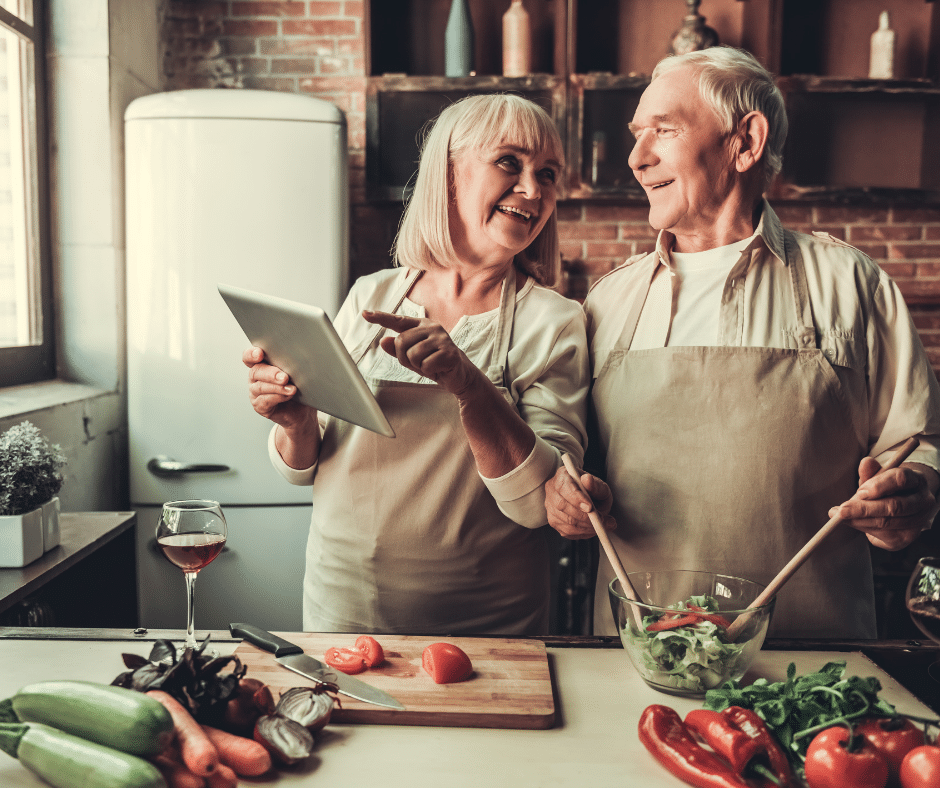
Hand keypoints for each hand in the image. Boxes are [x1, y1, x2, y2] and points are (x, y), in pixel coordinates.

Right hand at [242, 346, 314, 431]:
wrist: (303, 410)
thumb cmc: (300, 387)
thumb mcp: (298, 373)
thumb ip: (293, 364)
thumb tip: (299, 357)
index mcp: (263, 363)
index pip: (249, 356)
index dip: (251, 354)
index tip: (260, 354)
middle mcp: (256, 377)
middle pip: (255, 371)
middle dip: (271, 374)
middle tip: (285, 377)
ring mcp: (255, 392)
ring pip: (260, 387)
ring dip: (277, 387)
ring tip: (292, 389)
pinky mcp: (259, 405)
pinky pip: (265, 400)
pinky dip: (278, 397)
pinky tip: (288, 396)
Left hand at [362, 310, 478, 397]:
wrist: (459, 375)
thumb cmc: (435, 363)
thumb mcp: (413, 357)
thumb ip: (398, 349)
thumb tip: (383, 341)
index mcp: (422, 325)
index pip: (398, 320)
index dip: (380, 317)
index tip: (364, 314)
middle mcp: (432, 327)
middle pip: (401, 342)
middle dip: (404, 358)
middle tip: (419, 363)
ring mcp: (441, 338)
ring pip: (412, 354)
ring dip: (417, 366)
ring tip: (429, 365)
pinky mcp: (449, 352)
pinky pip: (425, 364)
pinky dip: (428, 371)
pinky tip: (438, 368)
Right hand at [544, 464, 615, 539]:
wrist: (591, 501)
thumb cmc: (594, 492)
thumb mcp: (600, 486)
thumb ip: (596, 485)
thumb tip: (587, 480)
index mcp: (562, 476)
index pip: (563, 487)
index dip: (576, 498)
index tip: (590, 507)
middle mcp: (552, 490)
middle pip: (561, 505)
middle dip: (583, 516)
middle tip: (601, 520)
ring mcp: (550, 506)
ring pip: (565, 521)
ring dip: (585, 526)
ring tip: (601, 525)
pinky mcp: (553, 521)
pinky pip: (567, 531)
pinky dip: (582, 532)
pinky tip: (592, 529)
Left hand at [833, 458, 939, 550]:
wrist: (902, 507)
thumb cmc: (888, 488)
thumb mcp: (879, 477)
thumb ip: (871, 471)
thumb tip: (866, 462)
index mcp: (916, 480)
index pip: (901, 479)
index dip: (879, 486)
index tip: (860, 492)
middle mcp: (923, 501)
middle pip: (895, 506)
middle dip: (865, 509)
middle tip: (843, 510)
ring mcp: (918, 521)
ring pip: (887, 522)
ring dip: (860, 520)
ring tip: (841, 517)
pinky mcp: (908, 537)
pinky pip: (884, 534)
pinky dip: (865, 528)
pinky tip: (853, 522)